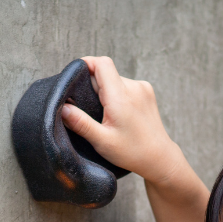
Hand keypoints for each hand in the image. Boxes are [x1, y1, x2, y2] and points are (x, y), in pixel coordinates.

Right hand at [60, 57, 185, 186]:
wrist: (159, 158)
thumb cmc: (132, 152)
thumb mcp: (102, 141)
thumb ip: (81, 123)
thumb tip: (62, 108)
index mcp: (121, 97)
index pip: (101, 63)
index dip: (85, 65)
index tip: (74, 78)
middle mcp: (134, 87)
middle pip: (106, 72)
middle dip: (93, 85)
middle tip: (89, 108)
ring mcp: (142, 88)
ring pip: (115, 79)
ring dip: (106, 91)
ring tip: (105, 114)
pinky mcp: (147, 91)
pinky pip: (125, 85)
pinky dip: (117, 94)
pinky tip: (118, 113)